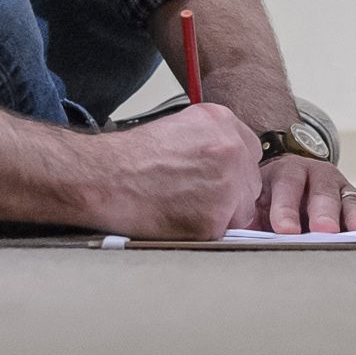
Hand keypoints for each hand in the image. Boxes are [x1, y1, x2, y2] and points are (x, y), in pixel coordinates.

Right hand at [96, 104, 262, 238]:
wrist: (105, 177)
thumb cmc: (131, 158)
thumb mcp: (179, 129)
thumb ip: (210, 142)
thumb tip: (228, 165)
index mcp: (221, 122)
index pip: (249, 151)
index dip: (233, 169)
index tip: (215, 178)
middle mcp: (231, 149)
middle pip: (250, 182)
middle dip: (230, 194)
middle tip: (194, 197)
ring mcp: (227, 184)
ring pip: (242, 211)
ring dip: (220, 215)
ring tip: (184, 208)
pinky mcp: (216, 218)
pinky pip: (224, 232)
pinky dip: (204, 233)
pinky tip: (179, 220)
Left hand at [252, 154, 355, 233]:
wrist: (290, 174)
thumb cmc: (268, 196)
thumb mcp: (254, 200)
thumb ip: (247, 216)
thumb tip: (230, 236)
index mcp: (287, 173)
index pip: (286, 188)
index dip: (285, 209)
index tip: (284, 230)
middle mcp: (318, 177)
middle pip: (322, 193)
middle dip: (323, 212)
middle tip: (324, 230)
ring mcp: (341, 189)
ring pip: (351, 201)